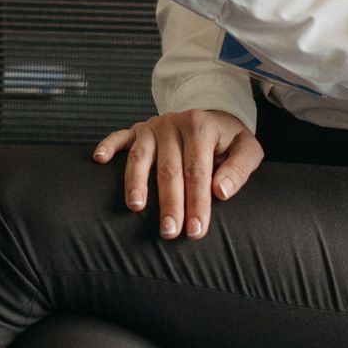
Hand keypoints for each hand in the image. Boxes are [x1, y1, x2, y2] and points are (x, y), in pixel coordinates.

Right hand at [94, 109, 263, 240]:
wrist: (212, 115)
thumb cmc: (228, 141)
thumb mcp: (248, 149)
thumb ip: (239, 169)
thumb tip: (221, 192)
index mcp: (201, 127)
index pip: (197, 170)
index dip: (197, 202)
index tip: (195, 231)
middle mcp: (174, 124)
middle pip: (169, 169)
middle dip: (169, 203)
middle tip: (169, 232)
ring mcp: (153, 126)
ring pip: (140, 156)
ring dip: (136, 182)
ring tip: (136, 207)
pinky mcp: (138, 129)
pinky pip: (119, 136)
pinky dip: (108, 145)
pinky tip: (99, 159)